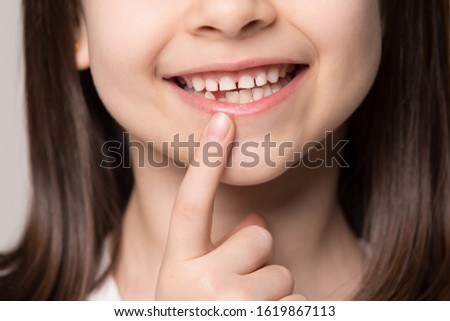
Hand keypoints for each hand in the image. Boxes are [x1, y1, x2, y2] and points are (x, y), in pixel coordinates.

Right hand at [155, 113, 304, 299]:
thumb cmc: (197, 312)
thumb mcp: (194, 280)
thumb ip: (220, 246)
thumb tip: (258, 218)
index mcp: (177, 267)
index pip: (190, 205)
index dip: (205, 161)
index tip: (221, 120)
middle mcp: (199, 285)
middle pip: (258, 235)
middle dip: (258, 254)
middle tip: (238, 288)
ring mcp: (232, 306)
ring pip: (281, 273)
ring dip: (272, 290)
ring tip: (247, 311)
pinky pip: (297, 302)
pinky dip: (286, 311)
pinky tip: (260, 320)